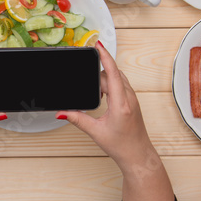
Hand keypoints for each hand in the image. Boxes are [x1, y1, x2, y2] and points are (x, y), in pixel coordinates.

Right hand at [56, 43, 154, 169]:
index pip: (113, 73)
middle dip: (97, 73)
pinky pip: (121, 84)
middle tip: (85, 75)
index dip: (105, 57)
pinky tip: (102, 93)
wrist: (138, 155)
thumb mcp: (96, 132)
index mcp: (121, 103)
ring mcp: (132, 99)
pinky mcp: (132, 101)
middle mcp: (129, 98)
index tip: (97, 45)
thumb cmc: (122, 146)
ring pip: (117, 78)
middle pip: (112, 74)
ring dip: (105, 78)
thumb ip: (77, 119)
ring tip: (93, 88)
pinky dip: (110, 83)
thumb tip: (61, 112)